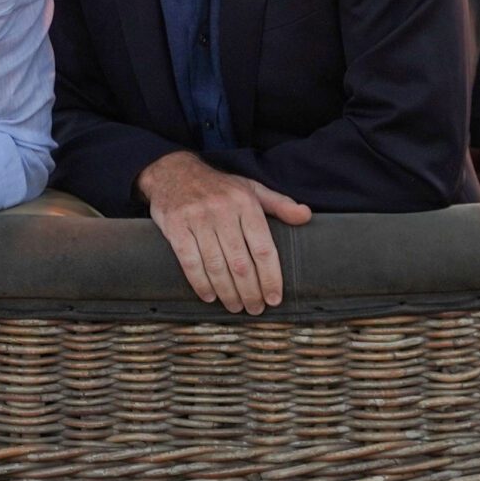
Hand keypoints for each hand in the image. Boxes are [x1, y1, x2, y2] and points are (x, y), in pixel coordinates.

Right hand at [136, 152, 310, 314]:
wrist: (173, 171)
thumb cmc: (219, 187)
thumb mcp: (251, 189)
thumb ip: (279, 204)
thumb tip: (306, 216)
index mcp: (245, 203)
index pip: (263, 248)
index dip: (271, 277)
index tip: (274, 298)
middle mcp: (222, 210)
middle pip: (240, 263)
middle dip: (250, 292)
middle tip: (255, 308)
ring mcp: (197, 218)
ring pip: (216, 266)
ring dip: (227, 293)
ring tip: (235, 307)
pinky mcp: (175, 226)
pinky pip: (190, 262)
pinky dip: (200, 284)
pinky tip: (209, 296)